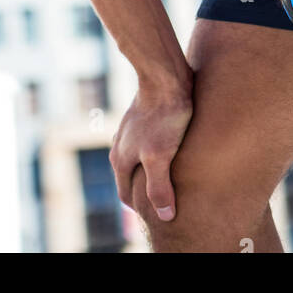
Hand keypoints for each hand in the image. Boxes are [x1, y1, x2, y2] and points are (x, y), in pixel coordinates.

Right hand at [109, 75, 193, 221]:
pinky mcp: (143, 119)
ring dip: (152, 171)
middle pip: (132, 179)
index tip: (162, 214)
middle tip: (170, 199)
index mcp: (120, 160)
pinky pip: (147, 144)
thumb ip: (159, 188)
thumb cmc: (163, 117)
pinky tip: (173, 151)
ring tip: (173, 177)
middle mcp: (119, 146)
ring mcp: (130, 131)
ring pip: (139, 160)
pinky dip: (157, 153)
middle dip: (147, 191)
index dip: (143, 209)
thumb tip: (165, 216)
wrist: (164, 77)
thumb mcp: (160, 157)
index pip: (127, 196)